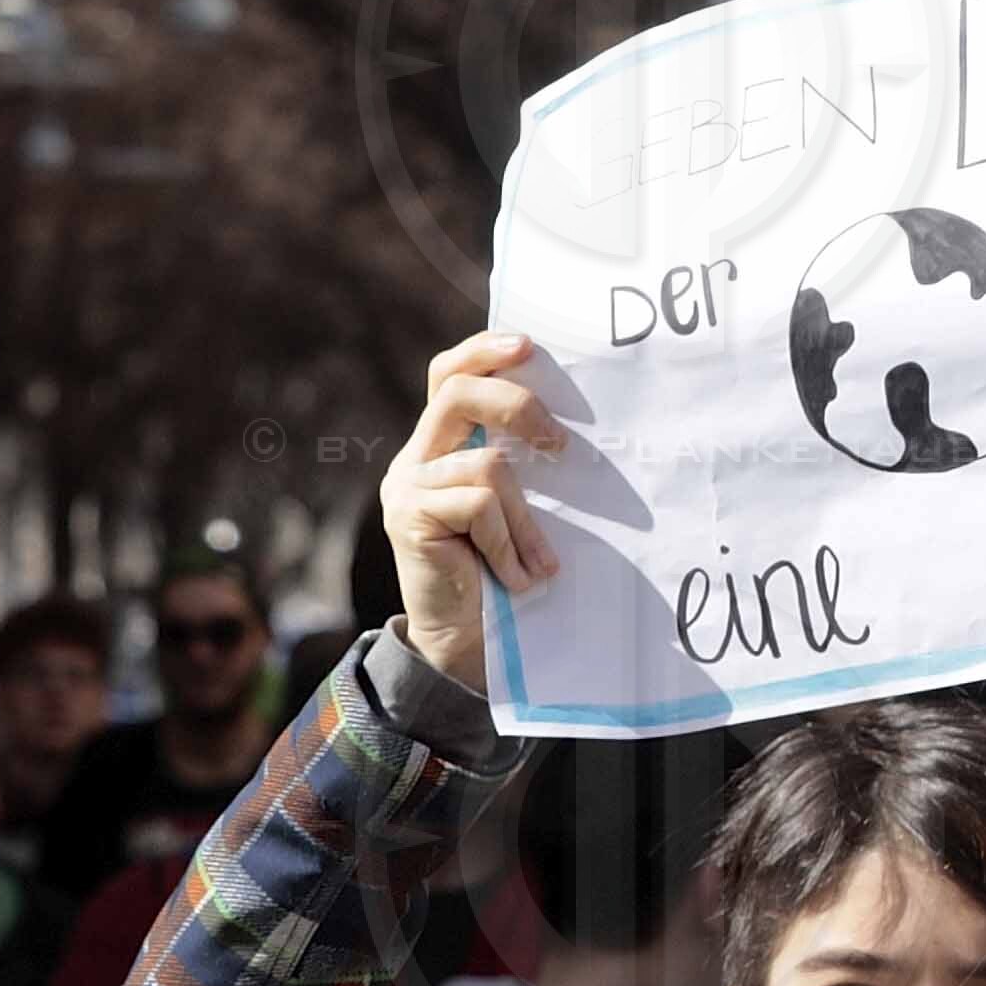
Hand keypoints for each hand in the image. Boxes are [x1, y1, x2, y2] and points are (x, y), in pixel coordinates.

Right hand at [382, 334, 567, 691]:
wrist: (469, 639)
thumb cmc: (506, 570)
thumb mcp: (519, 508)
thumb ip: (525, 466)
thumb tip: (577, 429)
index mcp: (443, 445)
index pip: (448, 375)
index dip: (482, 352)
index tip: (529, 346)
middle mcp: (417, 458)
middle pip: (457, 393)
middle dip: (517, 405)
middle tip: (561, 444)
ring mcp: (408, 486)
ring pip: (487, 465)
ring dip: (524, 520)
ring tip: (535, 563)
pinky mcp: (409, 517)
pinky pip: (478, 505)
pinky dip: (509, 542)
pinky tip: (514, 577)